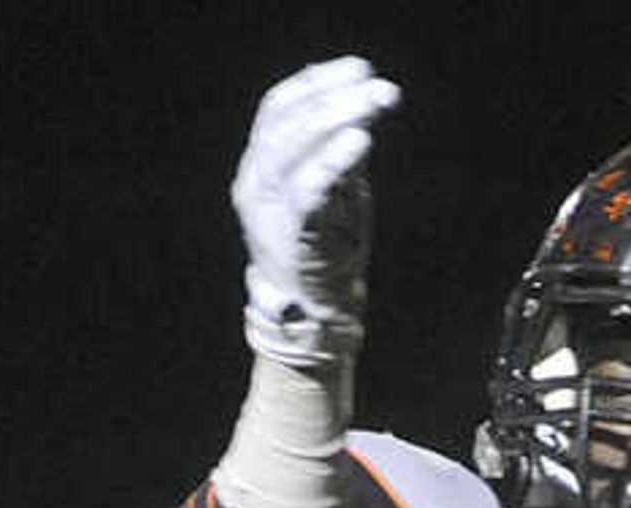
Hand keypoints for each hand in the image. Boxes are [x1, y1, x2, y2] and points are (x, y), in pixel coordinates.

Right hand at [235, 55, 399, 366]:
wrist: (315, 315)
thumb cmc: (326, 247)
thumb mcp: (335, 189)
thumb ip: (342, 150)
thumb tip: (368, 102)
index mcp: (261, 165)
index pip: (278, 108)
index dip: (315, 83)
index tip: (357, 69)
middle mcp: (256, 182)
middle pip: (286, 122)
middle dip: (332, 95)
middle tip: (374, 82)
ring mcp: (267, 210)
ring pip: (291, 149)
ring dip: (335, 119)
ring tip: (371, 102)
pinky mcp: (288, 237)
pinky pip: (309, 190)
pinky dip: (334, 161)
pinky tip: (360, 141)